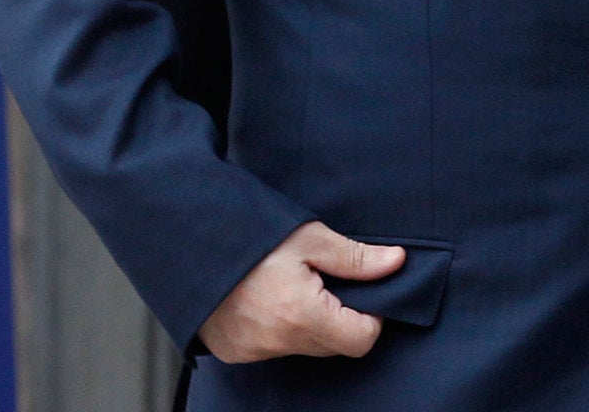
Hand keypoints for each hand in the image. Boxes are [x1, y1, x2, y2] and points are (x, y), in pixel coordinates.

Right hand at [200, 222, 404, 362]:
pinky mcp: (235, 351)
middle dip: (341, 318)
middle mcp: (278, 342)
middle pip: (334, 345)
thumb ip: (356, 258)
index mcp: (303, 315)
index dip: (372, 317)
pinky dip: (282, 328)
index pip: (361, 340)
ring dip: (310, 323)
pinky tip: (271, 298)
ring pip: (304, 347)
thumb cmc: (252, 237)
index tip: (364, 292)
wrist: (191, 242)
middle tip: (328, 282)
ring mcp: (253, 351)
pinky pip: (274, 348)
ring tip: (295, 285)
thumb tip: (396, 263)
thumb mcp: (310, 238)